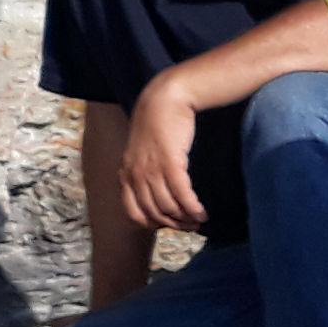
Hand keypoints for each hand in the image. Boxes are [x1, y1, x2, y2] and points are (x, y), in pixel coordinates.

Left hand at [117, 77, 208, 233]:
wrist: (164, 100)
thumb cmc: (156, 124)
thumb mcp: (141, 151)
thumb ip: (143, 171)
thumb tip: (156, 192)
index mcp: (125, 174)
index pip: (134, 213)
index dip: (153, 224)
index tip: (170, 224)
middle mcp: (135, 176)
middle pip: (154, 213)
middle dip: (174, 224)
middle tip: (190, 226)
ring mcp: (151, 171)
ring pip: (168, 207)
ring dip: (186, 219)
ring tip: (199, 220)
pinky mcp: (170, 164)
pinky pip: (182, 195)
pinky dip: (193, 208)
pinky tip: (202, 213)